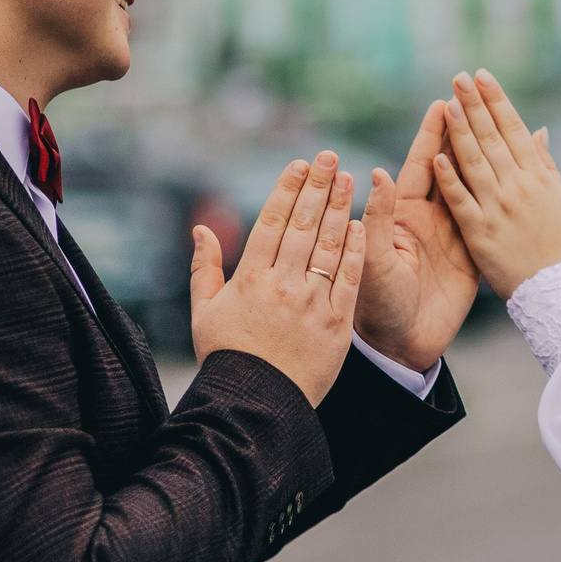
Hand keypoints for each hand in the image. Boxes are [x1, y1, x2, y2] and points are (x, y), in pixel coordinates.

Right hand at [189, 151, 361, 405]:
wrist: (256, 404)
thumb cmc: (228, 357)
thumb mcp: (206, 311)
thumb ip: (205, 267)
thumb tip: (200, 229)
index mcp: (250, 279)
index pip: (271, 222)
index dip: (287, 189)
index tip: (300, 164)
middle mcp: (282, 284)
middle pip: (303, 225)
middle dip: (318, 187)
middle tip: (330, 157)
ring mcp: (312, 301)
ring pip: (328, 245)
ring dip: (339, 208)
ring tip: (349, 178)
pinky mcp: (337, 321)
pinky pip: (349, 277)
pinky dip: (354, 248)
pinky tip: (360, 224)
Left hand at [354, 100, 479, 370]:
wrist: (400, 348)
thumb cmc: (376, 306)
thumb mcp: (375, 262)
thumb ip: (380, 220)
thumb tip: (376, 173)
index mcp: (400, 217)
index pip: (417, 167)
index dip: (430, 137)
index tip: (442, 104)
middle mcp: (426, 221)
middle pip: (447, 169)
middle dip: (459, 135)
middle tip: (473, 102)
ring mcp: (449, 237)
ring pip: (470, 188)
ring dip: (480, 158)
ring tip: (495, 127)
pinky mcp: (469, 257)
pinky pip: (485, 219)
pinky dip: (497, 197)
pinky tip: (512, 176)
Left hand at [429, 70, 560, 298]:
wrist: (556, 297)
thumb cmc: (559, 248)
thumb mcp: (558, 202)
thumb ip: (545, 166)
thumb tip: (538, 131)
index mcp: (536, 179)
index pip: (509, 131)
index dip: (495, 102)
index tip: (481, 76)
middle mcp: (516, 189)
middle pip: (491, 141)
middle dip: (475, 107)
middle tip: (460, 77)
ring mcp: (497, 211)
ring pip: (475, 164)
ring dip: (461, 133)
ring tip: (449, 104)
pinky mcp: (479, 235)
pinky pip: (461, 203)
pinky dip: (450, 180)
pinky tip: (439, 157)